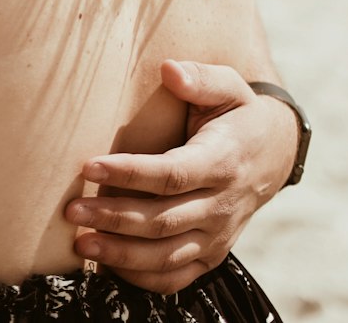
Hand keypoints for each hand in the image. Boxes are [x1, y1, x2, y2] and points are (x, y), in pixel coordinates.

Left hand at [66, 59, 297, 292]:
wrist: (275, 154)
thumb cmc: (240, 114)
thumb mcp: (229, 86)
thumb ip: (200, 77)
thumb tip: (169, 69)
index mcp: (222, 162)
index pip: (170, 174)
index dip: (129, 174)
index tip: (89, 166)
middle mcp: (221, 205)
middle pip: (162, 220)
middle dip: (113, 217)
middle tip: (71, 211)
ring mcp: (218, 235)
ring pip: (166, 255)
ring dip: (121, 254)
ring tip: (80, 242)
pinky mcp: (213, 254)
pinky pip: (177, 278)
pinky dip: (142, 278)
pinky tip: (109, 265)